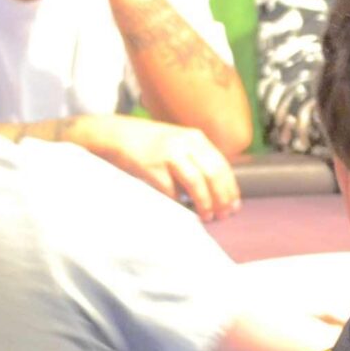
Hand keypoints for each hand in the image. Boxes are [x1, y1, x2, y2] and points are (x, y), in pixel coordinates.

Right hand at [59, 114, 242, 217]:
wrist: (115, 134)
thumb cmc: (149, 144)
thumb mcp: (178, 142)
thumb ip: (196, 158)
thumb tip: (218, 188)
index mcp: (195, 138)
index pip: (222, 165)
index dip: (230, 188)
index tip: (234, 205)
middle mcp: (185, 143)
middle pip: (214, 175)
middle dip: (222, 199)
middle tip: (224, 215)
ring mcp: (169, 154)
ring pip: (197, 184)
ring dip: (205, 204)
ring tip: (207, 216)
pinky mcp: (153, 168)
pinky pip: (173, 192)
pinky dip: (181, 204)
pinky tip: (184, 210)